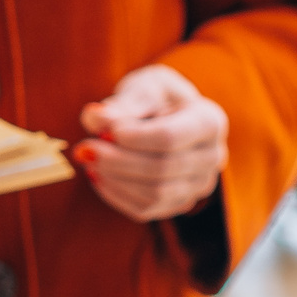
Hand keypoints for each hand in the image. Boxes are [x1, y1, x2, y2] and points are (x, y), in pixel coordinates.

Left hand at [76, 65, 226, 222]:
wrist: (168, 116)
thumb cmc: (156, 97)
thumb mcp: (143, 87)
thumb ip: (122, 103)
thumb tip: (95, 117)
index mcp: (210, 121)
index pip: (169, 138)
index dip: (132, 138)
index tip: (102, 130)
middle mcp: (213, 157)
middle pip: (162, 168)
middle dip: (117, 161)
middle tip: (83, 149)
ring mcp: (199, 185)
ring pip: (155, 194)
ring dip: (115, 179)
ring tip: (88, 160)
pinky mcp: (180, 203)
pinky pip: (146, 209)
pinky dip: (116, 195)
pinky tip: (98, 176)